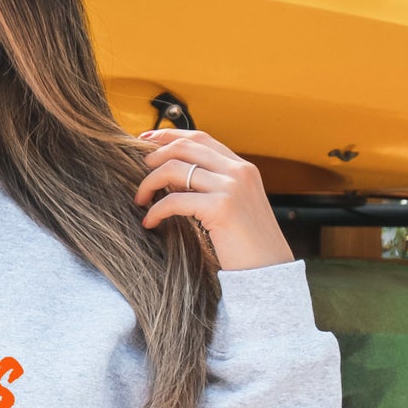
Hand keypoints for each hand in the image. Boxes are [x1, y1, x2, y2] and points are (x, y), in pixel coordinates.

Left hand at [135, 128, 293, 271]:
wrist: (270, 271)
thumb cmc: (248, 245)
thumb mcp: (233, 207)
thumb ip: (212, 187)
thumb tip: (172, 177)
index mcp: (242, 168)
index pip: (200, 137)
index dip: (169, 136)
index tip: (145, 140)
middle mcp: (238, 171)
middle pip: (185, 146)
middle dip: (154, 156)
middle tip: (137, 173)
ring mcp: (231, 187)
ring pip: (174, 169)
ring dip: (149, 183)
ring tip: (140, 200)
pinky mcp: (221, 207)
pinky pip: (174, 200)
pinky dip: (156, 210)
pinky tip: (149, 223)